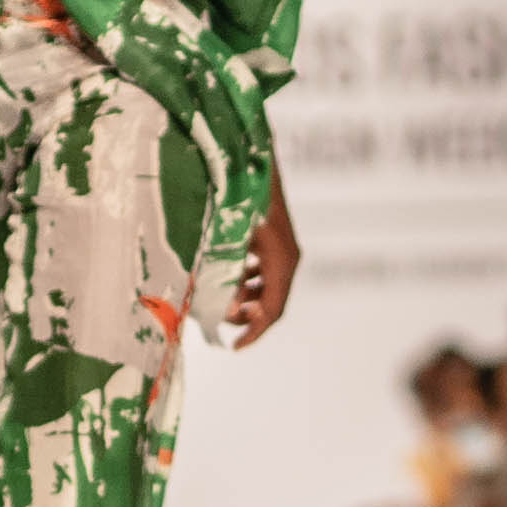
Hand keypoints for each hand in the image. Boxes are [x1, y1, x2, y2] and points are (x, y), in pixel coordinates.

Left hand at [229, 190, 297, 346]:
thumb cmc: (237, 198)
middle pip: (272, 300)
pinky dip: (246, 277)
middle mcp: (287, 256)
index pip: (273, 310)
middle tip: (219, 315)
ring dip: (244, 295)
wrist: (249, 159)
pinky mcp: (275, 237)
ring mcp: (283, 246)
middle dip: (245, 313)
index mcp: (280, 261)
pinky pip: (265, 268)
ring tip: (219, 293)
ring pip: (268, 284)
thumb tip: (222, 310)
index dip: (254, 332)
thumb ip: (226, 277)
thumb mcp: (227, 242)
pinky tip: (227, 272)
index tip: (235, 346)